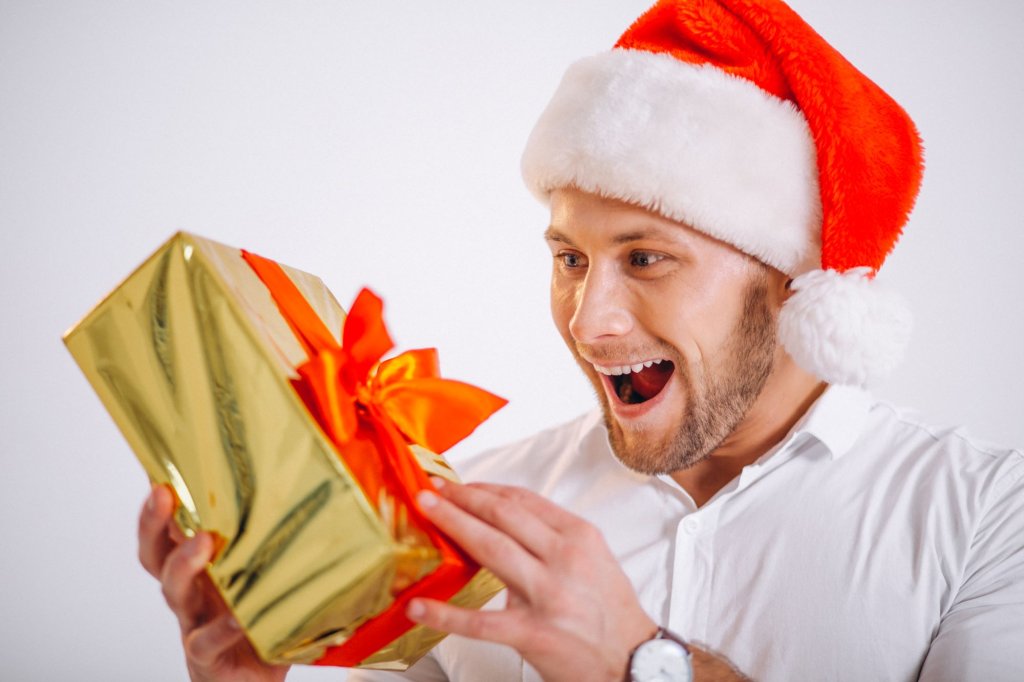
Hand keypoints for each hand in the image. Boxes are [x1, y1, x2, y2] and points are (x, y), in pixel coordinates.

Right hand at [137, 485, 288, 681]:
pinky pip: (205, 640)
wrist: (256, 679)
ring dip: (184, 565)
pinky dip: (218, 628)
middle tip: (164, 494)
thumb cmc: (265, 620)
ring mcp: (195, 623)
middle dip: (154, 523)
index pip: (169, 530)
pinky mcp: (207, 656)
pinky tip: (233, 617)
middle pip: (157, 555)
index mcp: (203, 567)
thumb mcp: (268, 573)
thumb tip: (311, 487)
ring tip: (203, 543)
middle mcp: (192, 591)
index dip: (159, 504)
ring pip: (174, 592)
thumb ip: (276, 540)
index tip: (161, 471)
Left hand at [406, 480, 656, 681]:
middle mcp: (564, 559)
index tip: (460, 483)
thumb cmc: (610, 611)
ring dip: (453, 524)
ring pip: (491, 549)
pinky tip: (420, 607)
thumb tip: (503, 521)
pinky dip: (445, 615)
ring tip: (427, 512)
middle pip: (502, 516)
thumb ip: (552, 538)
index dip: (485, 489)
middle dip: (462, 497)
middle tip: (433, 489)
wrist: (634, 661)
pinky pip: (480, 621)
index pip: (523, 501)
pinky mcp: (533, 633)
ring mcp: (548, 594)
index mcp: (579, 537)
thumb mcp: (592, 559)